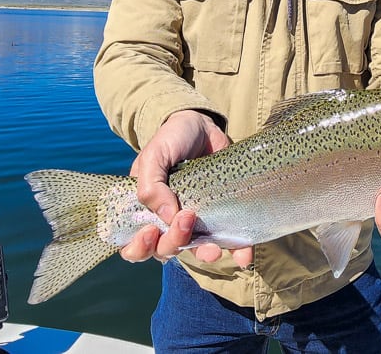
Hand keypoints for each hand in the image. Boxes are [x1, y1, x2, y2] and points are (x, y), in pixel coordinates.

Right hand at [118, 110, 253, 266]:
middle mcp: (169, 221)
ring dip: (204, 254)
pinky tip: (244, 256)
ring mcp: (196, 222)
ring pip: (196, 251)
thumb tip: (168, 217)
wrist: (203, 124)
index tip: (150, 232)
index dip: (139, 248)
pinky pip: (229, 242)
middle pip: (165, 250)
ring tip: (214, 249)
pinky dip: (238, 253)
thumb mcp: (154, 155)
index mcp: (146, 210)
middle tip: (187, 216)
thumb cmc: (172, 139)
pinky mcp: (221, 217)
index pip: (135, 245)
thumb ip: (151, 184)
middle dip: (174, 242)